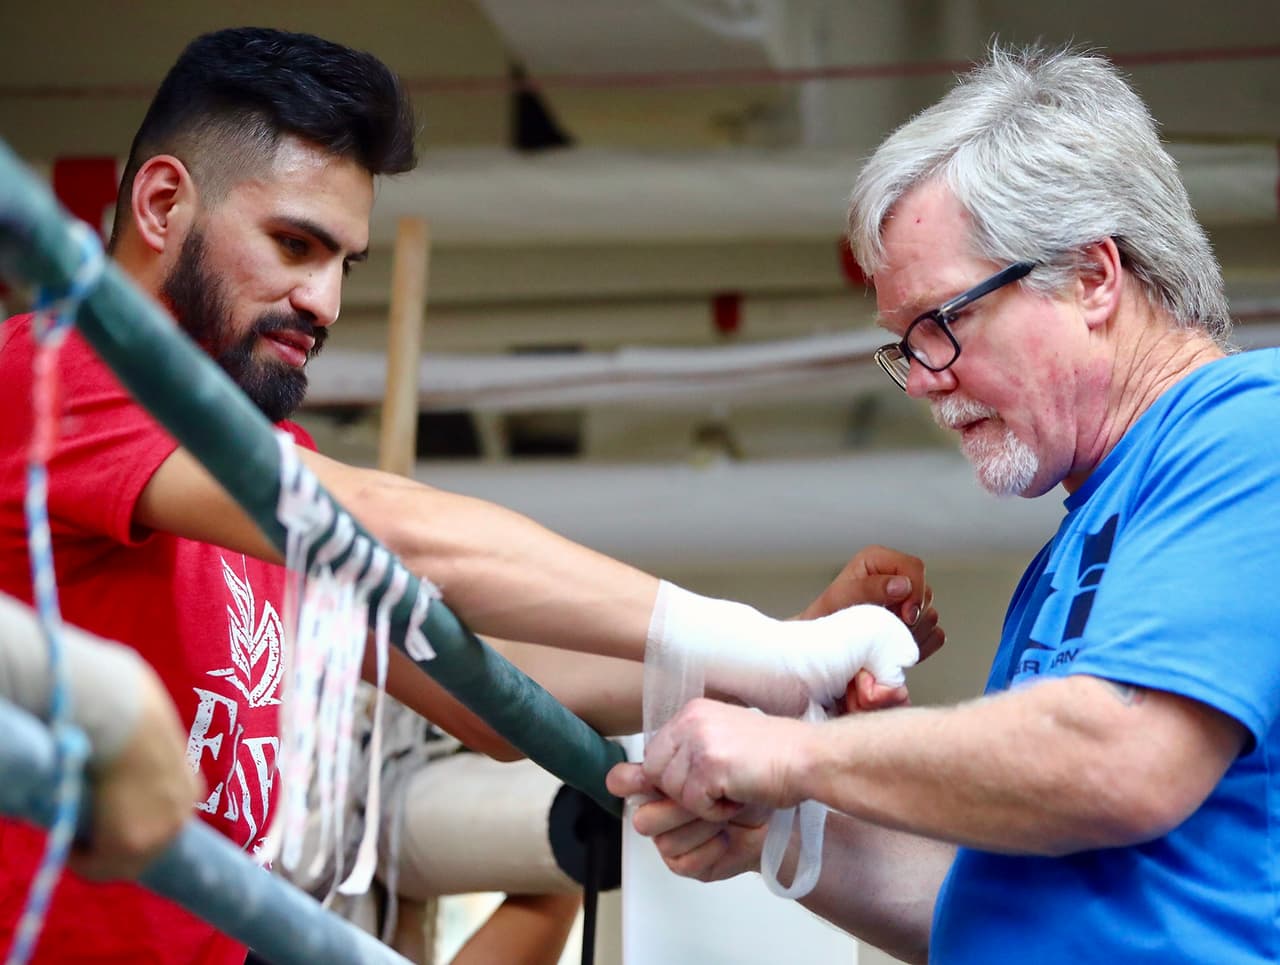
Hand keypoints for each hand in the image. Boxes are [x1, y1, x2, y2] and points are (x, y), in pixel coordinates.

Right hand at [70, 667, 202, 880]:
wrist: (125, 715)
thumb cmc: (131, 710)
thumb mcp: (149, 734)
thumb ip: (143, 751)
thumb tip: (125, 739)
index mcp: (189, 787)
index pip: (163, 822)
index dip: (133, 824)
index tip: (110, 822)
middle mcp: (182, 814)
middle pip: (146, 849)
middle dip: (114, 845)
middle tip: (85, 836)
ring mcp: (160, 832)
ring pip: (122, 863)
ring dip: (95, 855)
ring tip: (73, 840)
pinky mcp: (131, 844)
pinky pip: (100, 867)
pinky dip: (81, 860)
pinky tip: (69, 844)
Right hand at [607, 763, 768, 882]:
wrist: (780, 795)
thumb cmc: (750, 770)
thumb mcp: (711, 746)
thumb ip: (674, 748)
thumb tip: (642, 755)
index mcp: (661, 776)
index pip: (623, 781)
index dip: (639, 781)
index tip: (659, 779)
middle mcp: (662, 808)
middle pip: (642, 817)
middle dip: (679, 806)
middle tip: (711, 793)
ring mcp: (673, 836)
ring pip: (663, 840)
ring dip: (700, 825)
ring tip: (726, 812)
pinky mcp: (688, 862)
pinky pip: (683, 862)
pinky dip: (710, 847)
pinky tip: (727, 834)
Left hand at [630, 698, 810, 822]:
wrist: (810, 759)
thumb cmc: (773, 757)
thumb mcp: (719, 746)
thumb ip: (675, 759)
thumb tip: (615, 781)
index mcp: (692, 712)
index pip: (653, 755)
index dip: (674, 779)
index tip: (704, 782)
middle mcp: (691, 720)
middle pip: (656, 774)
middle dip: (684, 792)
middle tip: (721, 787)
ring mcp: (700, 740)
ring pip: (673, 791)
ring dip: (702, 803)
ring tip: (734, 789)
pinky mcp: (711, 764)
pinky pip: (694, 804)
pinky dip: (716, 812)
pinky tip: (739, 797)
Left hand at [798, 545, 944, 663]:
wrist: (826, 644)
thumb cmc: (828, 616)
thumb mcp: (842, 596)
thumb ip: (871, 587)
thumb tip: (903, 584)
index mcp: (880, 561)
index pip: (915, 568)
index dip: (915, 592)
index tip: (904, 616)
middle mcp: (897, 577)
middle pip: (927, 593)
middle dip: (911, 617)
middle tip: (888, 631)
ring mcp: (908, 601)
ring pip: (932, 616)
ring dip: (913, 633)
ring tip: (885, 640)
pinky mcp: (915, 624)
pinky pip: (935, 635)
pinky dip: (920, 646)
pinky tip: (896, 648)